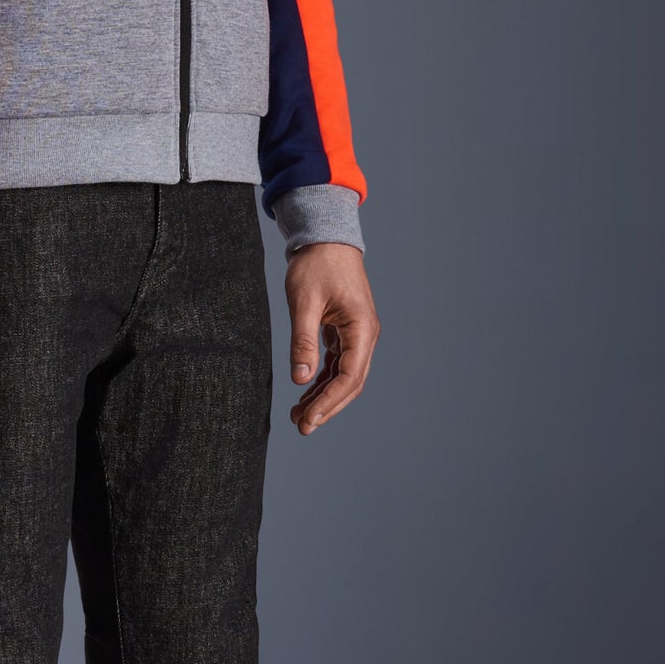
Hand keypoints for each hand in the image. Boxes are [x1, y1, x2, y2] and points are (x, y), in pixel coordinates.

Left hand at [284, 241, 377, 434]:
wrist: (324, 237)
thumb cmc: (315, 264)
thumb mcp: (304, 303)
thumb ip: (302, 342)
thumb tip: (300, 379)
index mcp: (362, 328)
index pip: (350, 376)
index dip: (329, 402)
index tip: (308, 419)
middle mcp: (366, 334)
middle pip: (351, 382)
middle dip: (328, 407)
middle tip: (302, 427)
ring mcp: (357, 334)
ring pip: (344, 376)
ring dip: (324, 396)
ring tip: (298, 415)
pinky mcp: (345, 331)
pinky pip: (337, 363)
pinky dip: (322, 380)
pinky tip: (305, 393)